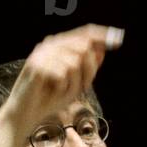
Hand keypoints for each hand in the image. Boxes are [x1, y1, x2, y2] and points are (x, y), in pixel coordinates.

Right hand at [0, 24, 123, 136]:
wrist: (27, 113)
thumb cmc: (51, 98)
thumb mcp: (76, 84)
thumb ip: (88, 68)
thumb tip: (101, 51)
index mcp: (59, 45)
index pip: (84, 33)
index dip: (102, 35)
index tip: (119, 38)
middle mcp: (50, 44)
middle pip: (83, 47)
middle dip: (87, 72)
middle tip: (78, 88)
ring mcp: (42, 53)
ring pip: (75, 61)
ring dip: (73, 82)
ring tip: (60, 90)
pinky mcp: (36, 65)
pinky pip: (63, 73)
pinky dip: (62, 87)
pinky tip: (51, 91)